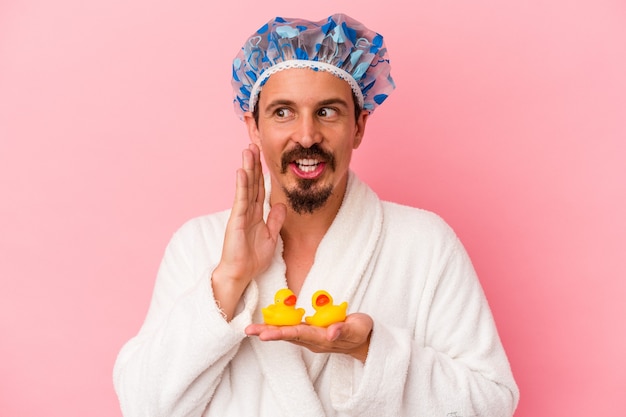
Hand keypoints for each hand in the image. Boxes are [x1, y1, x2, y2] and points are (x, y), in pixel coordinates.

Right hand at [212, 144, 285, 319]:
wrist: (240, 274)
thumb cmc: (252, 259)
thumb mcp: (270, 237)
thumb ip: (275, 221)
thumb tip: (281, 205)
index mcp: (256, 214)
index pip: (259, 189)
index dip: (261, 173)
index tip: (262, 158)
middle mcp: (247, 211)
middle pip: (251, 183)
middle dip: (253, 164)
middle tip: (253, 145)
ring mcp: (241, 214)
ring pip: (245, 187)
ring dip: (247, 168)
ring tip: (247, 151)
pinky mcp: (236, 220)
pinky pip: (240, 200)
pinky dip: (241, 185)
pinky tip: (242, 172)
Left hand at [245, 313, 373, 362]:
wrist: (364, 340)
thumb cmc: (360, 332)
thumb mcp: (358, 328)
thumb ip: (344, 330)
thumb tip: (330, 333)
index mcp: (322, 338)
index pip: (299, 334)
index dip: (282, 333)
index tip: (266, 334)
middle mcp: (313, 340)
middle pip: (287, 335)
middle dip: (268, 333)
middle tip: (250, 331)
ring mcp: (311, 337)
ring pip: (287, 333)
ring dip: (269, 330)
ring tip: (252, 329)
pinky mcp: (311, 332)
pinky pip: (291, 330)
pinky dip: (278, 326)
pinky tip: (266, 324)